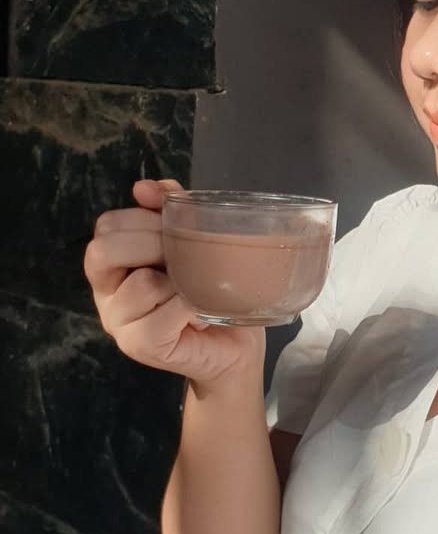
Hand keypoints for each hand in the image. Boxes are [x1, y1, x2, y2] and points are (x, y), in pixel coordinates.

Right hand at [85, 179, 264, 387]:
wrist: (236, 344)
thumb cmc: (212, 291)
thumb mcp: (194, 243)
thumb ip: (171, 211)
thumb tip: (144, 187)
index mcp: (114, 265)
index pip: (107, 226)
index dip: (143, 218)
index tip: (175, 226)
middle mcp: (106, 294)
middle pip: (105, 250)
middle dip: (154, 243)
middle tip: (187, 255)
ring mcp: (118, 323)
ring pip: (142, 283)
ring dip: (180, 281)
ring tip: (197, 291)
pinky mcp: (139, 345)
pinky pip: (164, 313)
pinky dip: (192, 307)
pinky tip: (203, 314)